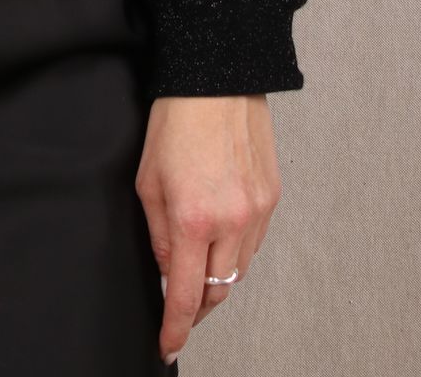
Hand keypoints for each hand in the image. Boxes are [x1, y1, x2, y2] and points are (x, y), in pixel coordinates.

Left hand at [134, 92, 281, 364]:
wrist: (217, 76)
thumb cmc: (175, 119)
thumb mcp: (147, 179)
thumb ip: (157, 232)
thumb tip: (166, 269)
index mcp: (193, 218)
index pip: (186, 294)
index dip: (175, 327)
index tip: (168, 344)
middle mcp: (232, 221)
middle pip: (218, 290)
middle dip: (197, 304)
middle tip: (180, 304)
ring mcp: (258, 211)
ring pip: (238, 270)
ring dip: (217, 276)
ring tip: (197, 263)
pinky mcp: (273, 198)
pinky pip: (254, 242)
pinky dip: (236, 248)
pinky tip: (220, 233)